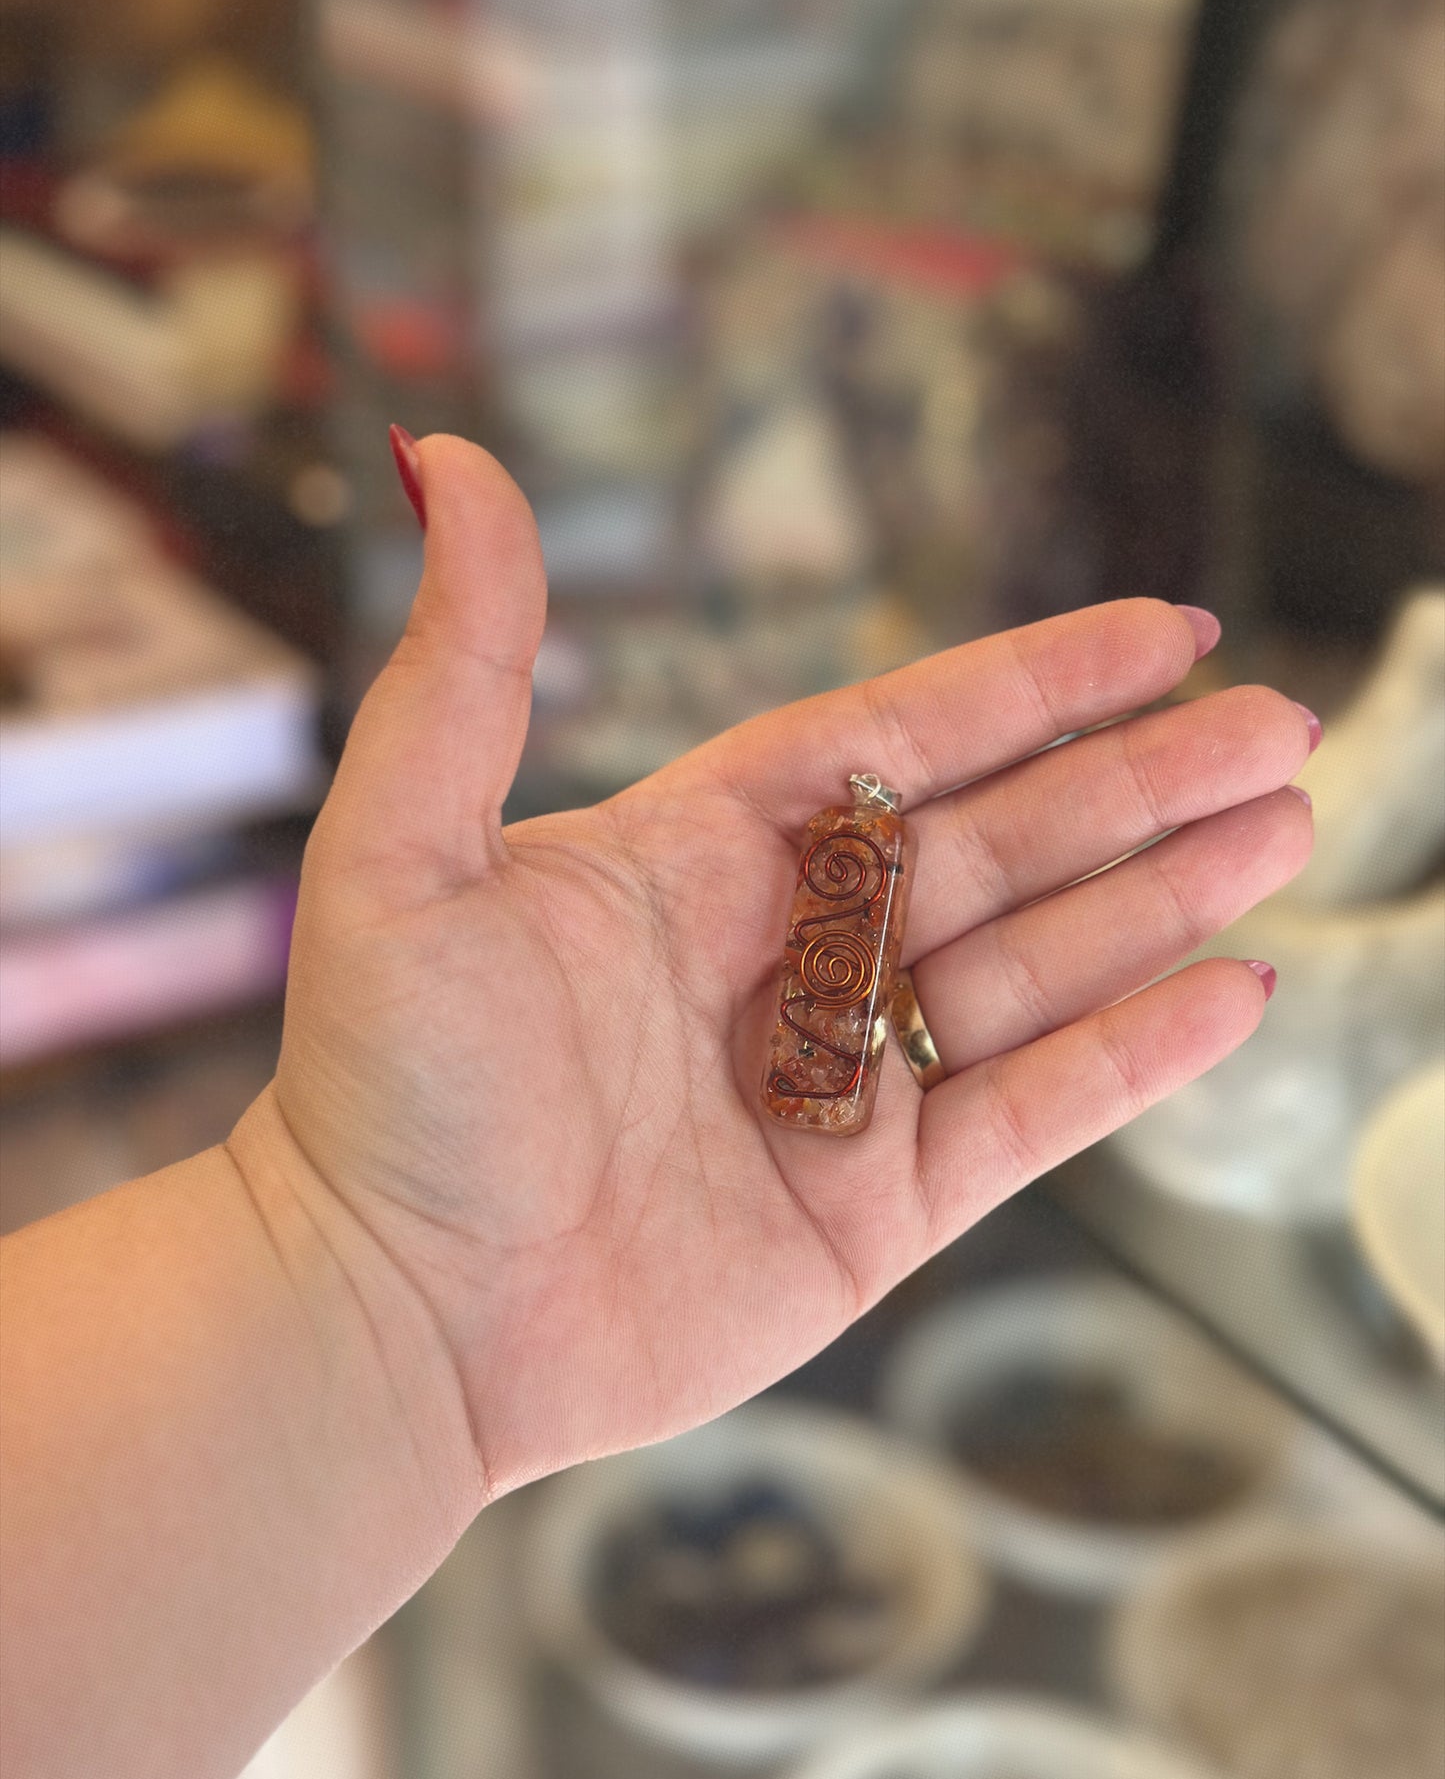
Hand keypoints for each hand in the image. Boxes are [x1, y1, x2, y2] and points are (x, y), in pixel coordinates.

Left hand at [234, 436, 1314, 1501]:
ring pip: (1039, 969)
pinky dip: (1133, 1058)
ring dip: (1164, 896)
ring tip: (1283, 825)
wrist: (386, 1324)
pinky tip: (1230, 991)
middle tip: (1281, 722)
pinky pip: (1032, 1115)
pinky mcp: (876, 1210)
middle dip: (1142, 782)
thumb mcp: (402, 852)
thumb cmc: (377, 1087)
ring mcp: (842, 1085)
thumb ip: (464, 666)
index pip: (904, 741)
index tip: (1163, 631)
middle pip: (1003, 843)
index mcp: (703, 857)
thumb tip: (453, 454)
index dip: (1036, 684)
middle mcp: (787, 958)